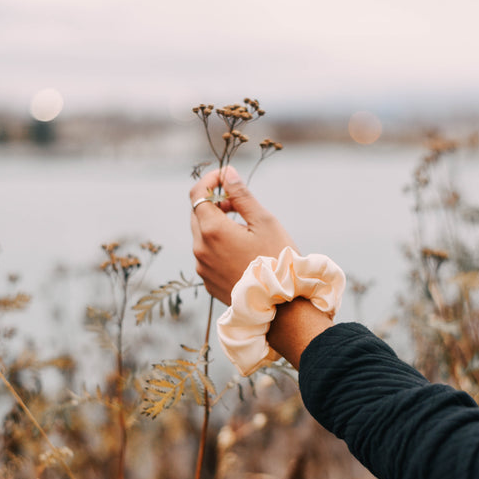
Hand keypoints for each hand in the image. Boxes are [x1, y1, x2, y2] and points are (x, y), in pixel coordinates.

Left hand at [190, 166, 297, 304]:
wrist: (281, 306)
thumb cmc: (277, 260)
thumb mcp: (264, 222)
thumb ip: (242, 195)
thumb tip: (227, 172)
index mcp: (212, 230)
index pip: (197, 194)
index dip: (210, 180)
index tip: (225, 177)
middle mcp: (200, 249)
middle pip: (197, 214)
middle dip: (214, 203)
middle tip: (238, 204)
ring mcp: (202, 268)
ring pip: (201, 236)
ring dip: (216, 226)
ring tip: (244, 230)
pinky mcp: (208, 281)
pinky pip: (206, 256)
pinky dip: (217, 246)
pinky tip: (241, 252)